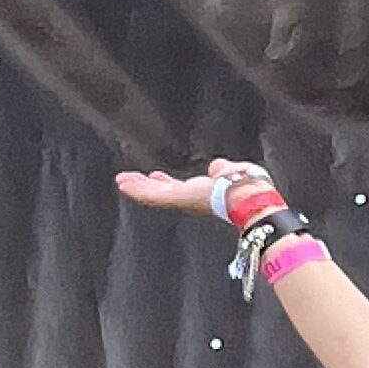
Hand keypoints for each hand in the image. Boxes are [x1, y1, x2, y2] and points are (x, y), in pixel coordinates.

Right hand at [114, 155, 275, 218]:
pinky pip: (152, 195)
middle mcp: (190, 198)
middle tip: (128, 180)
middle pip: (162, 191)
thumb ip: (223, 169)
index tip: (155, 175)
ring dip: (137, 186)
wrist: (247, 197)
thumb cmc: (246, 187)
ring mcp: (182, 200)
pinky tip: (124, 184)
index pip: (179, 187)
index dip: (166, 181)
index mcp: (203, 192)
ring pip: (154, 194)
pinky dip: (138, 189)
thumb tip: (217, 167)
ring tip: (121, 181)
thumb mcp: (233, 171)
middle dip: (145, 185)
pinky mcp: (176, 198)